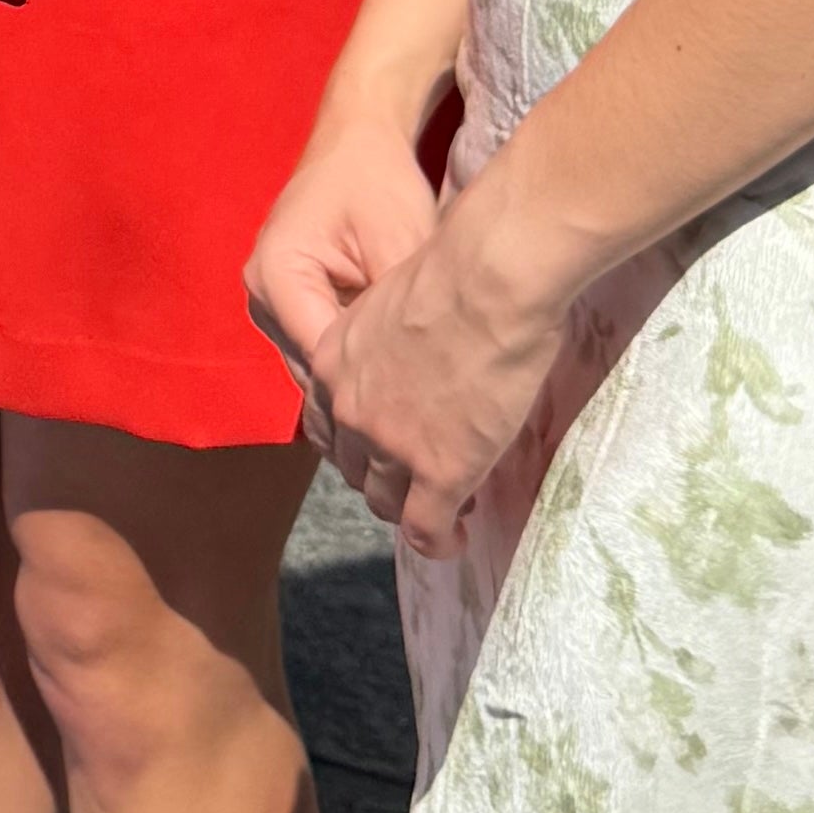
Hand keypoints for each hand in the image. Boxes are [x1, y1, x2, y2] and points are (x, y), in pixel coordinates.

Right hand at [244, 103, 449, 432]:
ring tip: (412, 428)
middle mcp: (261, 295)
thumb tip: (431, 375)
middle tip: (419, 443)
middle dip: (362, 402)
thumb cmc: (379, 181)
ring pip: (317, 368)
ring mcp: (271, 302)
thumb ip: (401, 309)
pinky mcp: (292, 302)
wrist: (360, 139)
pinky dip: (355, 370)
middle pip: (314, 372)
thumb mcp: (399, 243)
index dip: (369, 394)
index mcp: (276, 276)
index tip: (420, 427)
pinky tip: (397, 394)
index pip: (322, 358)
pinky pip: (322, 350)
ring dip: (358, 391)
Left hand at [301, 182, 582, 557]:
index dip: (352, 442)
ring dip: (409, 510)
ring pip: (385, 502)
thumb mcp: (395, 306)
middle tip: (415, 479)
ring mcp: (390, 444)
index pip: (325, 423)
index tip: (379, 448)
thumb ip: (391, 340)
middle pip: (351, 467)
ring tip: (441, 509)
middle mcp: (349, 408)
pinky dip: (439, 541)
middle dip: (380, 477)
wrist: (488, 281)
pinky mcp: (438, 472)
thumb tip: (416, 351)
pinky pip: (426, 528)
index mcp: (333, 361)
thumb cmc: (456, 271)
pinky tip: (455, 540)